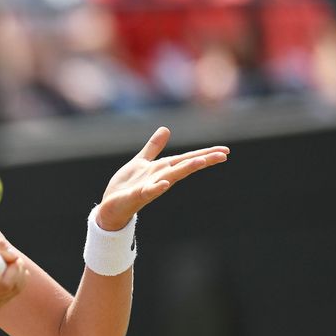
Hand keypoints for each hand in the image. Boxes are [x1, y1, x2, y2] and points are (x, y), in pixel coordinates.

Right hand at [0, 238, 27, 311]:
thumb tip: (11, 254)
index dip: (3, 273)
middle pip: (4, 287)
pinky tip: (19, 273)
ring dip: (20, 276)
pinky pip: (13, 295)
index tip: (8, 260)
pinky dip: (20, 282)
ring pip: (12, 291)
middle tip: (17, 260)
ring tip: (18, 264)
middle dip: (16, 272)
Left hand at [97, 127, 228, 230]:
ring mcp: (150, 187)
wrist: (111, 206)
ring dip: (185, 169)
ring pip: (170, 177)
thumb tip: (166, 129)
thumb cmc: (127, 186)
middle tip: (224, 155)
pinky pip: (148, 191)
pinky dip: (156, 188)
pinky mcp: (136, 196)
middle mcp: (160, 178)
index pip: (187, 159)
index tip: (225, 150)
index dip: (205, 154)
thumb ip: (153, 147)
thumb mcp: (141, 162)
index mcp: (162, 169)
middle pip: (184, 166)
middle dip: (203, 160)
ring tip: (201, 161)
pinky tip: (164, 183)